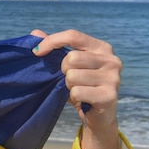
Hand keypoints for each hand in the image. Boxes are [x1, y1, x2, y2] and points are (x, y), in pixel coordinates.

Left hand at [31, 29, 121, 148]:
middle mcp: (112, 60)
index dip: (52, 41)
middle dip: (63, 70)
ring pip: (72, 75)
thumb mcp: (68, 66)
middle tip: (69, 80)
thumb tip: (35, 33)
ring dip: (68, 85)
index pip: (73, 36)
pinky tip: (83, 99)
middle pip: (71, 57)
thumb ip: (54, 48)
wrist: (98, 115)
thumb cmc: (82, 86)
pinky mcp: (109, 95)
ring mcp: (113, 77)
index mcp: (102, 48)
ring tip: (77, 89)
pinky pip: (77, 92)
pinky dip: (74, 97)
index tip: (36, 52)